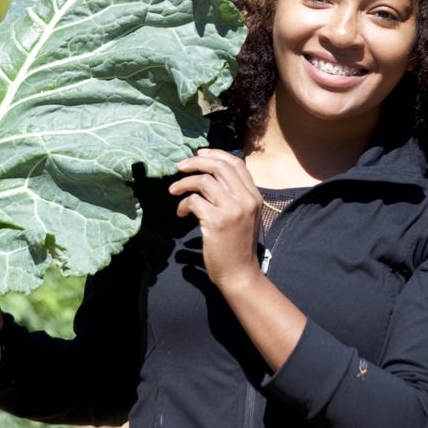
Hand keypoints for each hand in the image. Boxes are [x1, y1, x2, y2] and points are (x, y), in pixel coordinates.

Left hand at [169, 148, 261, 287]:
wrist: (240, 273)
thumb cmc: (238, 246)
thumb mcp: (244, 216)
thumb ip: (234, 196)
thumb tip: (211, 175)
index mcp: (254, 196)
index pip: (236, 164)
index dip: (216, 154)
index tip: (199, 153)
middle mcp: (246, 199)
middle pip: (219, 166)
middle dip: (196, 162)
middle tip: (180, 166)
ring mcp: (233, 210)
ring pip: (204, 181)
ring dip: (184, 183)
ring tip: (174, 191)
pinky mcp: (217, 221)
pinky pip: (194, 200)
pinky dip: (183, 204)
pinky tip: (181, 213)